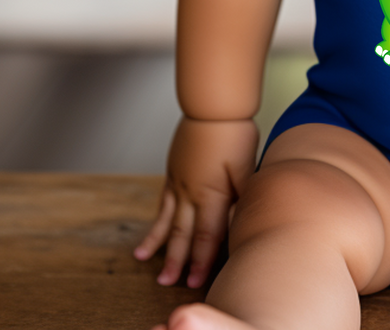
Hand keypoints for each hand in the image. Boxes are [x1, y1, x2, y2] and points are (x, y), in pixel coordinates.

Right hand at [133, 116, 258, 288]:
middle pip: (182, 233)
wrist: (213, 107)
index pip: (207, 235)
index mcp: (211, 194)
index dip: (202, 260)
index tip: (197, 280)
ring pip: (166, 220)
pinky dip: (156, 220)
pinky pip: (162, 203)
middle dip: (176, 260)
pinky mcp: (173, 172)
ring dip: (158, 244)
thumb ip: (240, 197)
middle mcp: (191, 192)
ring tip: (145, 262)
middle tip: (168, 281)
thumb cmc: (233, 134)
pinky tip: (150, 231)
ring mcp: (178, 182)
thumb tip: (237, 221)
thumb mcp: (245, 167)